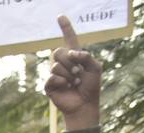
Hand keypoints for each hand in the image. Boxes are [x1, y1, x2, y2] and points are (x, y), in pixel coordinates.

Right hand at [44, 16, 101, 130]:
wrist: (84, 104)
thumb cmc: (91, 86)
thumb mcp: (95, 67)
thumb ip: (86, 56)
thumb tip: (72, 53)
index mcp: (75, 56)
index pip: (69, 39)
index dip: (65, 28)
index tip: (60, 16)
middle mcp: (63, 63)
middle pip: (58, 52)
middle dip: (70, 62)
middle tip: (78, 73)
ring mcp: (55, 74)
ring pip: (55, 65)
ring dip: (68, 75)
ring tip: (74, 83)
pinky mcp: (49, 85)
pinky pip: (52, 77)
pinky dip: (62, 82)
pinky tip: (67, 88)